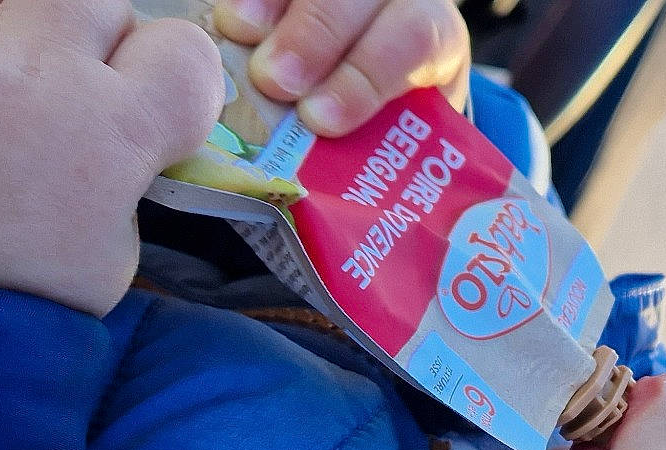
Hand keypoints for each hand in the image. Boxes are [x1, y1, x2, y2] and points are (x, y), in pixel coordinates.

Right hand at [213, 0, 469, 136]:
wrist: (377, 86)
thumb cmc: (383, 125)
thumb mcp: (393, 143)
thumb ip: (372, 157)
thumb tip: (331, 212)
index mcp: (434, 40)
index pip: (416, 37)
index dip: (369, 73)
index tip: (321, 118)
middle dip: (316, 36)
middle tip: (273, 80)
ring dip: (277, 8)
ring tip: (238, 35)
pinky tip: (231, 21)